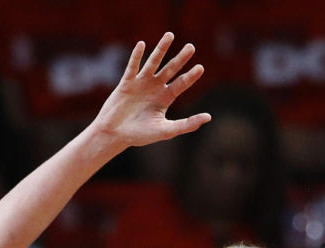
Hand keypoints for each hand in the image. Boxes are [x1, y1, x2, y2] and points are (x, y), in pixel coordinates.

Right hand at [92, 32, 210, 149]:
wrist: (115, 134)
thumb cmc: (140, 135)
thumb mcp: (167, 130)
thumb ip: (187, 124)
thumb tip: (209, 117)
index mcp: (165, 99)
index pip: (181, 84)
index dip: (191, 76)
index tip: (200, 67)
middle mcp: (155, 88)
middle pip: (171, 69)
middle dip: (181, 58)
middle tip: (191, 47)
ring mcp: (141, 83)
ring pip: (153, 62)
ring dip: (161, 49)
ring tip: (170, 35)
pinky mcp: (127, 82)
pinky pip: (132, 66)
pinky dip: (136, 56)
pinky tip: (142, 44)